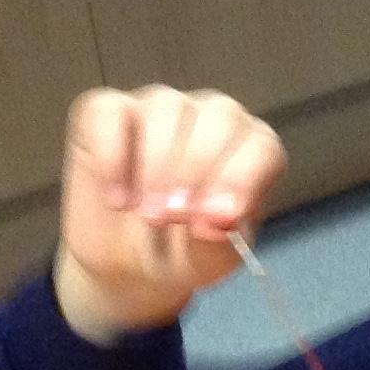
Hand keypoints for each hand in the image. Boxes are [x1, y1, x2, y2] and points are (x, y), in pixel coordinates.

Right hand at [52, 86, 285, 344]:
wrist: (128, 262)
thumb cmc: (186, 252)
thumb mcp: (209, 260)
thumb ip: (219, 240)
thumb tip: (216, 220)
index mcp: (254, 151)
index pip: (261, 147)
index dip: (242, 179)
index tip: (220, 218)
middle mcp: (215, 118)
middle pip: (219, 118)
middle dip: (196, 170)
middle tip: (174, 218)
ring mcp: (162, 107)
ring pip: (168, 107)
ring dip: (158, 164)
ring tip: (149, 215)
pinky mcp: (107, 110)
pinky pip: (110, 111)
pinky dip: (112, 156)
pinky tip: (117, 200)